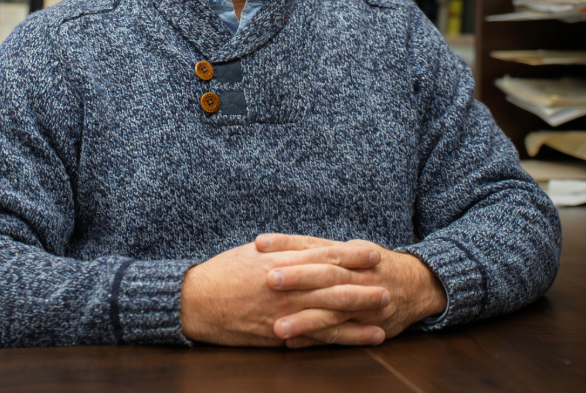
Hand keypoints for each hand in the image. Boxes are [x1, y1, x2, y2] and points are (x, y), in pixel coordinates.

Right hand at [179, 240, 389, 346]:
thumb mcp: (253, 254)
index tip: (372, 252)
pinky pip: (319, 337)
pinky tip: (364, 337)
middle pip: (334, 283)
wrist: (196, 300)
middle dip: (363, 283)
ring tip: (385, 310)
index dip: (351, 254)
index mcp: (282, 261)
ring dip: (361, 311)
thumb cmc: (223, 274)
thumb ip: (281, 251)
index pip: (324, 255)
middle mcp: (288, 285)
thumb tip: (303, 247)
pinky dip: (344, 338)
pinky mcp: (281, 333)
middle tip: (388, 282)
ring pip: (332, 311)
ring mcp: (286, 310)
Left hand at [257, 234, 446, 348]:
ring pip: (331, 312)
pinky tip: (294, 343)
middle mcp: (357, 277)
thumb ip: (317, 249)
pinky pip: (340, 335)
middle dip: (298, 278)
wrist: (419, 285)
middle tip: (268, 279)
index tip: (260, 243)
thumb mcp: (351, 249)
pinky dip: (316, 339)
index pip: (315, 246)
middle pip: (325, 275)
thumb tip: (274, 245)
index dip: (288, 243)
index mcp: (349, 254)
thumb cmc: (374, 265)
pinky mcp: (367, 326)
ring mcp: (363, 304)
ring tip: (277, 326)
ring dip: (304, 320)